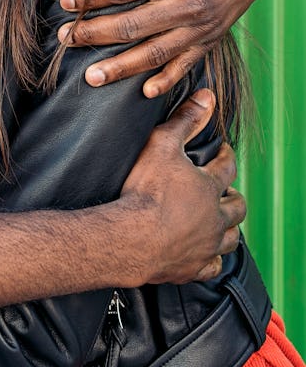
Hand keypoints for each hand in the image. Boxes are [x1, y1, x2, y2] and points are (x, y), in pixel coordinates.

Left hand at [57, 0, 273, 94]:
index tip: (65, 2)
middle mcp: (191, 3)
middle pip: (134, 25)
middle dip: (95, 33)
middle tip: (66, 38)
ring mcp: (201, 26)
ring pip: (155, 53)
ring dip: (121, 67)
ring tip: (91, 76)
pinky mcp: (209, 40)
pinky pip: (186, 66)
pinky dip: (166, 81)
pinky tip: (143, 91)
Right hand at [119, 89, 245, 284]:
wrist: (130, 237)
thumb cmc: (145, 191)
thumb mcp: (162, 145)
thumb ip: (185, 120)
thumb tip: (207, 97)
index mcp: (209, 187)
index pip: (227, 168)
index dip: (227, 157)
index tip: (224, 152)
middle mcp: (214, 218)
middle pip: (236, 208)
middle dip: (234, 197)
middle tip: (229, 192)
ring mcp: (206, 245)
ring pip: (230, 239)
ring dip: (229, 229)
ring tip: (224, 223)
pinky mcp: (193, 268)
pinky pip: (212, 267)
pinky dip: (213, 260)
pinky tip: (208, 256)